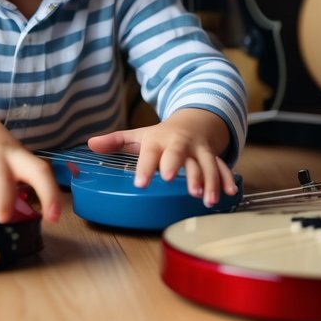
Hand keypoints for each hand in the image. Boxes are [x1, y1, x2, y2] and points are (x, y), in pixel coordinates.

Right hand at [0, 86, 60, 223]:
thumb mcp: (6, 153)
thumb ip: (16, 174)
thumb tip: (26, 204)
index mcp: (20, 157)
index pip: (43, 171)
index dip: (52, 193)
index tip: (55, 216)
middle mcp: (8, 157)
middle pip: (35, 171)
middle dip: (46, 192)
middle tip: (48, 219)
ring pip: (1, 177)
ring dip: (4, 198)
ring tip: (2, 218)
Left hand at [86, 108, 236, 206]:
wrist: (195, 121)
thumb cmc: (163, 135)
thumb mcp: (139, 135)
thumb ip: (115, 142)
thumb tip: (90, 144)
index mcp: (158, 140)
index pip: (149, 153)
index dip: (145, 168)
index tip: (140, 183)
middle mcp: (180, 144)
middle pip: (179, 153)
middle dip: (177, 166)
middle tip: (172, 181)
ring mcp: (199, 150)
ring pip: (204, 163)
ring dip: (206, 180)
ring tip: (206, 199)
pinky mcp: (213, 157)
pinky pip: (222, 168)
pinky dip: (227, 180)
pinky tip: (230, 194)